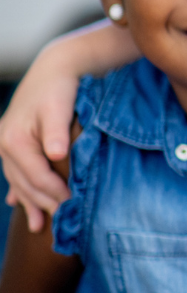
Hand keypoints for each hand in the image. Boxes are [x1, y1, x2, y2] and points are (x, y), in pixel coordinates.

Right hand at [0, 47, 77, 232]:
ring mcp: (6, 144)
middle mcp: (4, 144)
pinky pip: (15, 172)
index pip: (36, 176)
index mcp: (13, 140)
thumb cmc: (61, 88)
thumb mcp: (59, 107)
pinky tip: (18, 203)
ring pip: (18, 181)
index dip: (55, 193)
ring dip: (29, 202)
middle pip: (25, 183)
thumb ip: (57, 132)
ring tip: (39, 225)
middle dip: (44, 203)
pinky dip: (19, 190)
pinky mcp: (13, 142)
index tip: (73, 207)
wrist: (55, 67)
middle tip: (65, 222)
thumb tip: (57, 154)